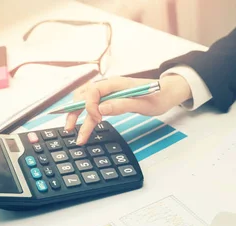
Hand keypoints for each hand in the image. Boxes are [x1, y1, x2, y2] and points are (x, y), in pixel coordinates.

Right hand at [66, 75, 191, 144]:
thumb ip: (123, 105)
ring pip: (87, 102)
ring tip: (73, 132)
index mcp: (116, 83)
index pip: (93, 91)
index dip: (90, 105)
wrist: (167, 92)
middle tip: (69, 128)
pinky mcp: (112, 100)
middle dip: (74, 111)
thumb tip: (102, 109)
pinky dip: (89, 118)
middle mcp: (110, 86)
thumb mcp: (144, 104)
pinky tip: (85, 128)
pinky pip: (96, 107)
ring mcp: (110, 93)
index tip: (96, 118)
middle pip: (84, 96)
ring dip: (78, 116)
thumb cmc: (158, 97)